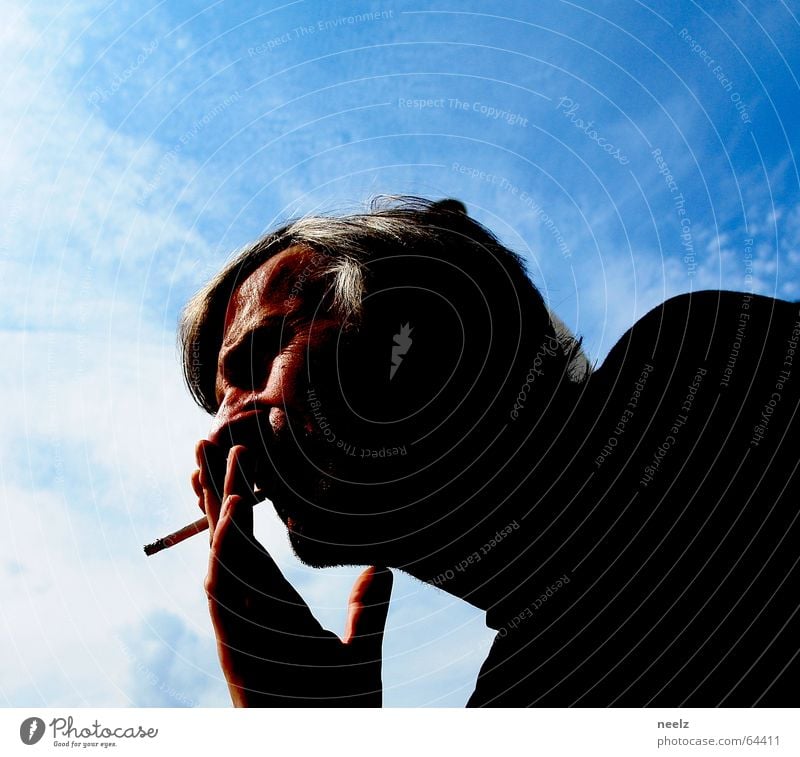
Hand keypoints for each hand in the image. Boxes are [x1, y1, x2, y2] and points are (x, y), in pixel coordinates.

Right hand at [192, 441, 392, 706]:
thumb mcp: (360, 649)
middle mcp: (249, 610)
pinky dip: (227, 546)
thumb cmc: (337, 711)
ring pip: (220, 554)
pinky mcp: (237, 643)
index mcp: (271, 606)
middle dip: (213, 490)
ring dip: (214, 507)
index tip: (237, 460)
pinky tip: (231, 509)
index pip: (249, 542)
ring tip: (211, 458)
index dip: (239, 501)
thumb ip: (369, 609)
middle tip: (205, 440)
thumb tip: (384, 569)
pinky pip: (226, 586)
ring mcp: (240, 626)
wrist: (325, 749)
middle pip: (225, 539)